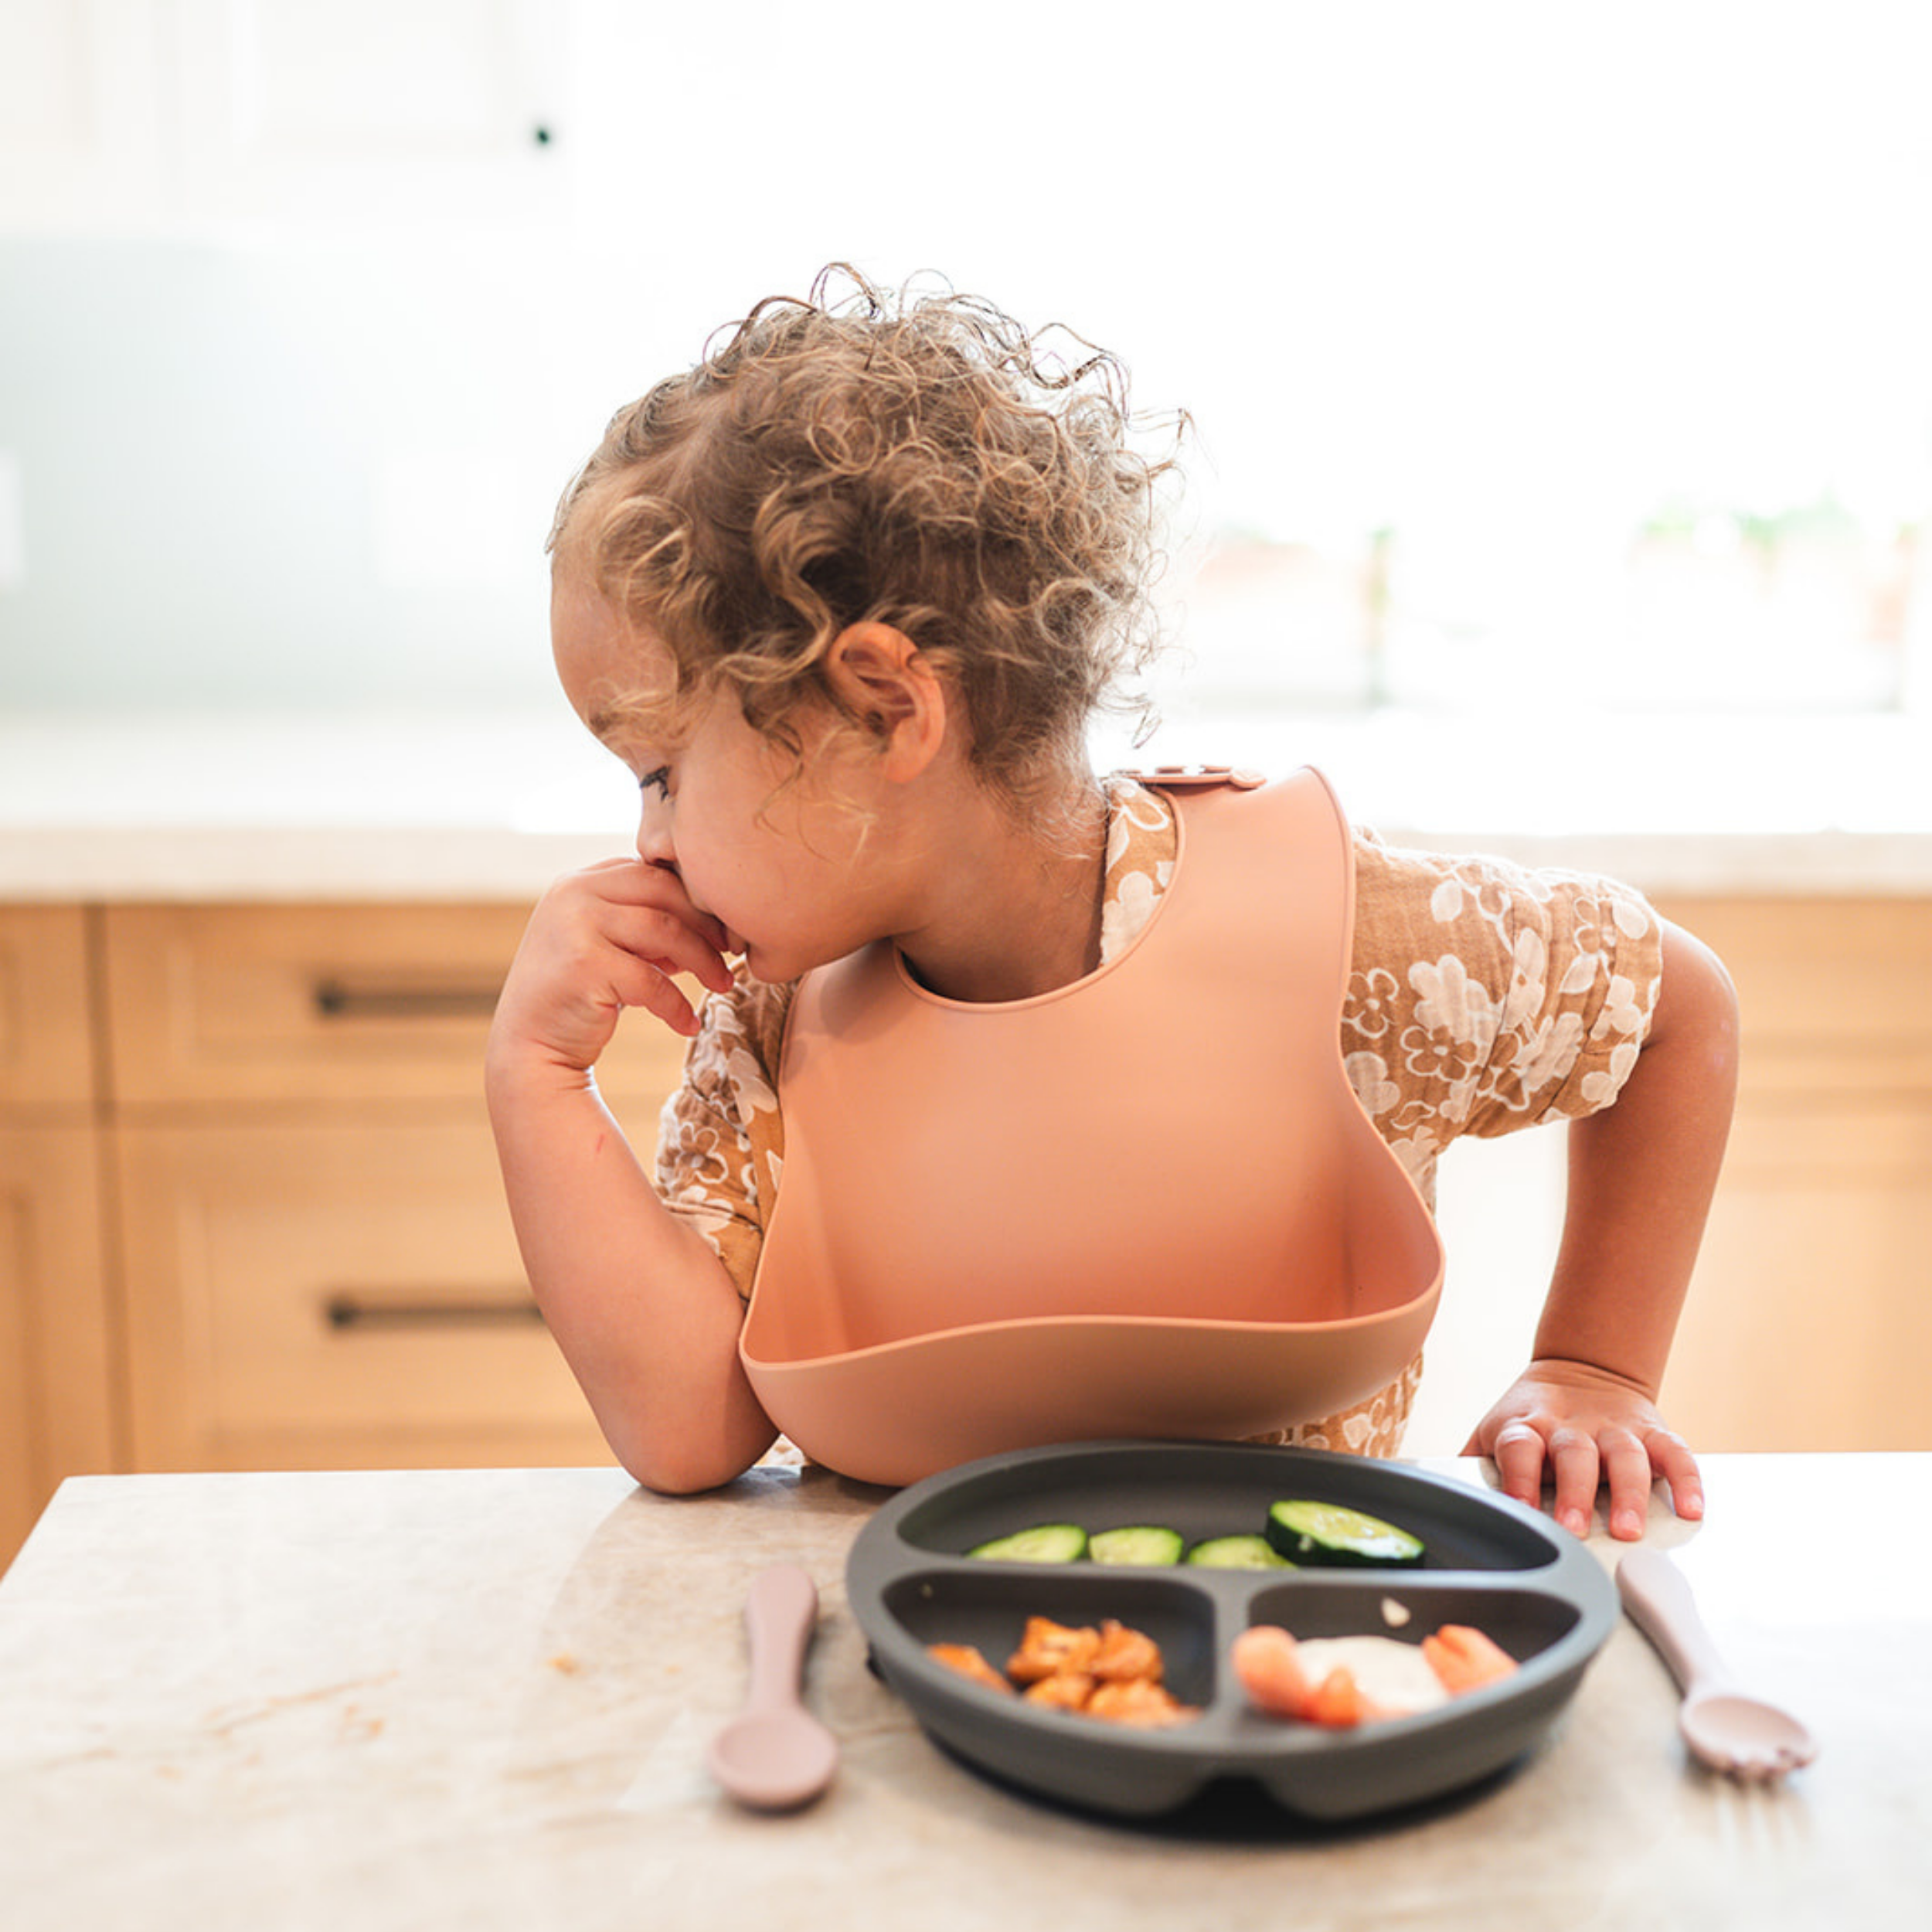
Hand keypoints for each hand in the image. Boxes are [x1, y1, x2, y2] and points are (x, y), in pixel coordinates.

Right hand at [490, 857, 737, 1078]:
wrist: (530, 1047)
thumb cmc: (579, 995)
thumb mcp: (611, 946)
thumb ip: (647, 924)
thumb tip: (714, 922)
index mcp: (580, 881)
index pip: (653, 872)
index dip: (696, 897)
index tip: (726, 927)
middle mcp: (572, 893)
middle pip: (664, 890)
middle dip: (707, 923)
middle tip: (734, 951)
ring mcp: (574, 926)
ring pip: (664, 930)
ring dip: (703, 960)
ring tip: (724, 984)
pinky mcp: (583, 966)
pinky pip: (651, 981)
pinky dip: (677, 1005)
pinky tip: (689, 1025)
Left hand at [1463, 1359, 1703, 1541]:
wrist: (1581, 1368)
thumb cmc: (1532, 1420)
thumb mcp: (1495, 1433)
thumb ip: (1475, 1467)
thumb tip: (1442, 1501)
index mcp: (1527, 1426)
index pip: (1519, 1448)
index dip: (1519, 1478)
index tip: (1523, 1512)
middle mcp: (1571, 1426)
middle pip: (1574, 1454)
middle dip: (1575, 1493)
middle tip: (1575, 1529)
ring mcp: (1613, 1427)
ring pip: (1625, 1455)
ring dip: (1629, 1493)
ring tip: (1630, 1529)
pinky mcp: (1651, 1430)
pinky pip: (1674, 1452)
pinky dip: (1687, 1479)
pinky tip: (1691, 1509)